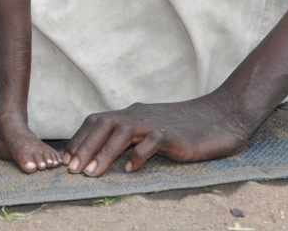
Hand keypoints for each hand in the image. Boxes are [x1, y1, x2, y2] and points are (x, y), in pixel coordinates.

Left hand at [63, 93, 250, 175]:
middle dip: (84, 147)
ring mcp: (155, 123)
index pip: (96, 120)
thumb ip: (132, 138)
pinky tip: (131, 169)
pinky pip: (152, 141)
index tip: (66, 159)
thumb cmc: (185, 128)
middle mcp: (139, 115)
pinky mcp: (173, 135)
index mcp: (132, 114)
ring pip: (122, 132)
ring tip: (91, 173)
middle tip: (71, 170)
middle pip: (103, 124)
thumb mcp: (152, 130)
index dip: (79, 138)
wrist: (221, 116)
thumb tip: (108, 156)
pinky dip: (139, 154)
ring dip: (104, 153)